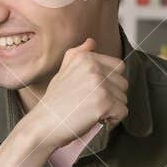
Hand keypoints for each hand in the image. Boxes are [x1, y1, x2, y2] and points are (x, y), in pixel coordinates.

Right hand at [20, 37, 128, 152]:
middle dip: (113, 97)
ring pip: (123, 98)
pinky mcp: (104, 101)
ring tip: (92, 113)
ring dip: (112, 109)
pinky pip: (122, 112)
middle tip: (93, 105)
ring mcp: (99, 84)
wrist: (43, 124)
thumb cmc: (54, 103)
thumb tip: (91, 42)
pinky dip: (113, 121)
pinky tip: (97, 120)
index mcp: (85, 58)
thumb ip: (78, 55)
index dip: (110, 83)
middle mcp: (93, 67)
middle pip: (123, 83)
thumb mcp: (63, 72)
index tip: (94, 93)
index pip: (118, 67)